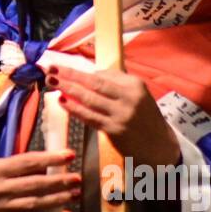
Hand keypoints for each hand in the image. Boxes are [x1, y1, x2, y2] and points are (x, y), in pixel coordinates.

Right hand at [0, 150, 81, 211]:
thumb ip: (18, 166)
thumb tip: (49, 165)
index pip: (28, 162)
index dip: (50, 159)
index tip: (69, 155)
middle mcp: (0, 188)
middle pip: (34, 184)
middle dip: (58, 181)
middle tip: (77, 178)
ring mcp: (3, 208)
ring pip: (35, 204)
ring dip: (58, 199)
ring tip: (75, 194)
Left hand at [46, 65, 180, 167]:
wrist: (160, 145)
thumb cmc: (144, 117)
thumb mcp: (137, 94)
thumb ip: (116, 82)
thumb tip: (90, 72)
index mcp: (135, 85)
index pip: (102, 74)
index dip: (79, 70)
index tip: (61, 65)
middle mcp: (129, 98)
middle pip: (94, 83)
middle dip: (70, 75)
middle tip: (50, 68)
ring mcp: (121, 115)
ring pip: (89, 99)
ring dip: (68, 89)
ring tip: (51, 82)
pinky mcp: (114, 130)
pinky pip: (90, 117)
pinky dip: (74, 109)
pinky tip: (62, 101)